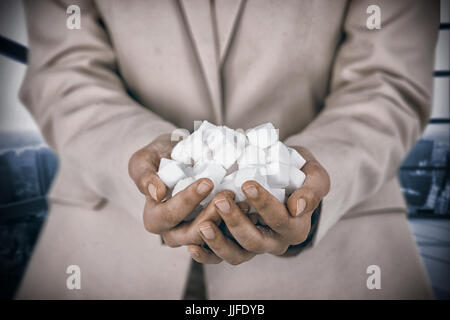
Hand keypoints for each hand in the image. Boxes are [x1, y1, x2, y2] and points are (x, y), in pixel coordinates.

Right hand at [128, 134, 247, 244]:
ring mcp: (194, 235)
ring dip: (228, 224)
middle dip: (211, 214)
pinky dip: (238, 227)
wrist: (175, 158)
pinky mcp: (213, 233)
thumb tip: (157, 193)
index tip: (207, 182)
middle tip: (228, 193)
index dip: (188, 200)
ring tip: (244, 204)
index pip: (169, 215)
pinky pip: (225, 238)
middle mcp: (173, 232)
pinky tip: (251, 211)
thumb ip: (144, 175)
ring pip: (211, 240)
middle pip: (192, 234)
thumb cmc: (158, 158)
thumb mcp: (144, 161)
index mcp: (154, 218)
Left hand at [186, 146, 329, 264]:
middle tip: (221, 199)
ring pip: (237, 254)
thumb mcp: (314, 176)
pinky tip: (193, 247)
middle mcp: (276, 242)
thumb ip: (312, 189)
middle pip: (255, 241)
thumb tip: (297, 207)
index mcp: (295, 227)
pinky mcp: (236, 246)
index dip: (264, 205)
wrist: (285, 179)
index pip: (280, 219)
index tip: (247, 184)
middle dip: (237, 222)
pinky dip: (207, 255)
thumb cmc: (299, 173)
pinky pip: (221, 258)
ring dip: (219, 242)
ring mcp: (254, 246)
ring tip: (203, 226)